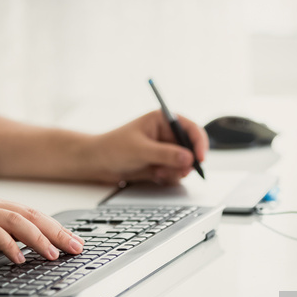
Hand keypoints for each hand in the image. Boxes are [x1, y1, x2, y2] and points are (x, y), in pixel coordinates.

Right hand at [0, 196, 83, 272]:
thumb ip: (1, 243)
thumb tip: (30, 254)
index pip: (33, 215)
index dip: (56, 228)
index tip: (75, 243)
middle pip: (30, 215)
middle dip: (57, 232)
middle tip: (75, 248)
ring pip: (14, 220)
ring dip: (37, 238)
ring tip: (53, 254)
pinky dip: (7, 244)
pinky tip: (18, 258)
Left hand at [90, 110, 208, 183]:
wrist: (97, 163)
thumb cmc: (113, 148)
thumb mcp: (140, 150)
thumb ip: (166, 154)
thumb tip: (188, 158)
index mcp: (162, 120)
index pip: (190, 128)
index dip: (199, 143)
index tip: (200, 158)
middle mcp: (166, 134)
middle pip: (191, 148)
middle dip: (187, 161)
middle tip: (180, 172)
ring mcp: (164, 150)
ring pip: (184, 163)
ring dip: (175, 171)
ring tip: (158, 173)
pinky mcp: (161, 164)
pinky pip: (175, 172)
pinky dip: (169, 177)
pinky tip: (155, 176)